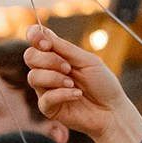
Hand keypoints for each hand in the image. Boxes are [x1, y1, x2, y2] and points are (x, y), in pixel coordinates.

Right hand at [25, 23, 141, 142]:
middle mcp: (48, 70)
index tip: (46, 43)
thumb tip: (44, 32)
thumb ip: (65, 48)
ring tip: (73, 84)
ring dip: (55, 78)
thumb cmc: (102, 83)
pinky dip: (62, 94)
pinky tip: (77, 95)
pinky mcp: (48, 107)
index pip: (35, 40)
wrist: (111, 110)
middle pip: (30, 57)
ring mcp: (46, 89)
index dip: (34, 36)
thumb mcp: (87, 61)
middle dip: (48, 60)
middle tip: (68, 67)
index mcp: (57, 55)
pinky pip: (44, 97)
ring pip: (33, 77)